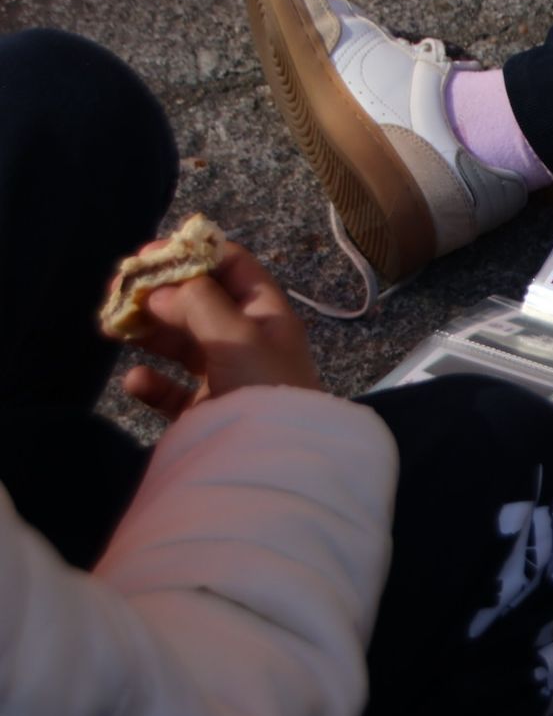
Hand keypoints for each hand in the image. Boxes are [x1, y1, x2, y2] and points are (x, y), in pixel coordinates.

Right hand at [122, 241, 322, 418]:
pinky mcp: (206, 411)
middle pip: (199, 304)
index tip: (150, 254)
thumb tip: (164, 289)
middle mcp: (248, 341)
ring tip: (112, 328)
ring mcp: (227, 376)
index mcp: (266, 314)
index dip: (193, 255)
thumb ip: (200, 303)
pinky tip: (136, 380)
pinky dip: (152, 382)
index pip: (232, 268)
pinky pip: (172, 390)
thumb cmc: (266, 388)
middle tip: (118, 292)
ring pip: (181, 344)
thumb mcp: (239, 335)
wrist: (275, 461)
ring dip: (148, 333)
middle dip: (160, 295)